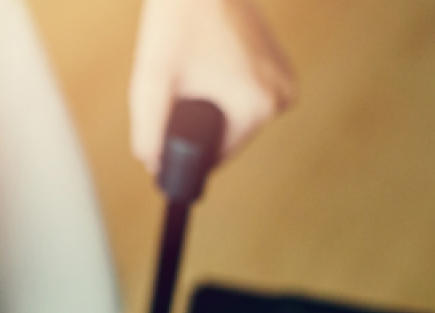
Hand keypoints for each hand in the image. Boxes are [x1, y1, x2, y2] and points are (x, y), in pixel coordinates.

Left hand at [130, 0, 296, 171]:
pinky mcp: (280, 68)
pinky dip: (221, 92)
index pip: (214, 158)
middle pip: (224, 138)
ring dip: (207, 108)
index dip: (183, 154)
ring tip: (192, 70)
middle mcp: (282, 97)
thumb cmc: (177, 24)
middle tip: (176, 85)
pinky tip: (206, 67)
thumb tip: (154, 166)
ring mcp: (285, 81)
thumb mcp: (152, 83)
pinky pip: (244, 98)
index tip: (162, 130)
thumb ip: (148, 133)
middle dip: (195, 125)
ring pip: (233, 119)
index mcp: (259, 107)